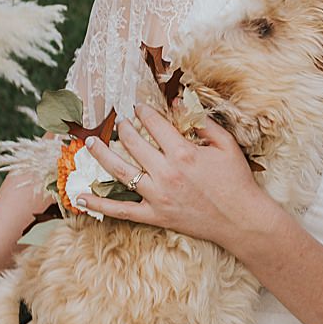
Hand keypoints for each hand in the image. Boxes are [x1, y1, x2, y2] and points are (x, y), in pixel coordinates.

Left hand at [73, 107, 272, 251]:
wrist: (241, 220)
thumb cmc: (236, 180)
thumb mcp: (225, 144)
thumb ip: (202, 122)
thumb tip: (180, 103)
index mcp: (184, 152)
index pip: (155, 124)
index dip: (144, 112)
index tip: (138, 107)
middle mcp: (167, 173)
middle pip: (134, 144)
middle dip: (123, 128)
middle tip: (118, 121)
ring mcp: (158, 196)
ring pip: (121, 172)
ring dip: (102, 156)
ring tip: (90, 143)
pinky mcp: (155, 216)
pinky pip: (122, 211)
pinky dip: (100, 205)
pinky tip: (81, 198)